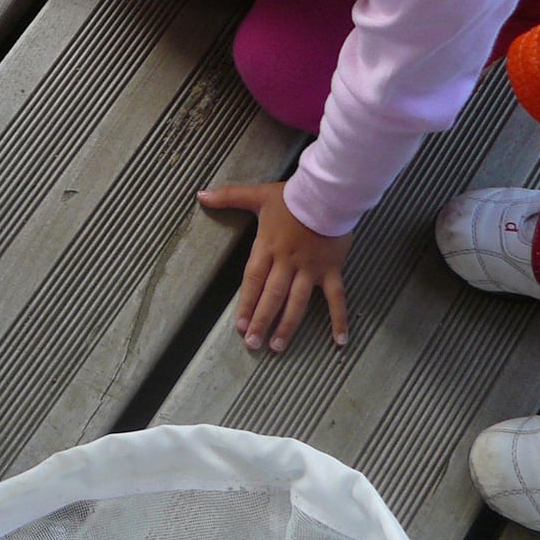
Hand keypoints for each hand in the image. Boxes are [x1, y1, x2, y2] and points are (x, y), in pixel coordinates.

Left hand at [198, 181, 351, 351]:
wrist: (330, 193)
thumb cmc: (292, 196)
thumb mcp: (257, 195)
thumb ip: (229, 197)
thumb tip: (200, 194)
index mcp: (268, 247)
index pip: (253, 280)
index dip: (246, 303)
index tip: (240, 325)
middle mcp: (288, 262)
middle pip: (272, 296)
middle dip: (261, 321)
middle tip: (253, 344)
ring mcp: (311, 269)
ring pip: (298, 302)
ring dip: (288, 325)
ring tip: (277, 346)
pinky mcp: (332, 270)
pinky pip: (337, 298)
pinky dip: (339, 319)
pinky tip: (339, 341)